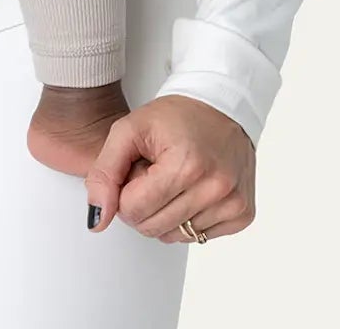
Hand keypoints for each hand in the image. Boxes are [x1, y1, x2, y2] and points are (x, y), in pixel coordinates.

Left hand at [85, 96, 255, 241]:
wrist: (220, 104)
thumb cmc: (177, 115)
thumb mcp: (129, 129)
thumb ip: (104, 173)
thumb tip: (97, 220)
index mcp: (186, 165)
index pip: (132, 210)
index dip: (125, 190)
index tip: (138, 167)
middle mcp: (215, 188)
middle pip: (151, 228)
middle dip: (143, 203)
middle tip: (154, 172)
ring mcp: (232, 203)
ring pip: (173, 236)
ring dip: (165, 211)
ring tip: (174, 178)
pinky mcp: (243, 214)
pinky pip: (198, 236)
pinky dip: (188, 217)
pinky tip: (192, 189)